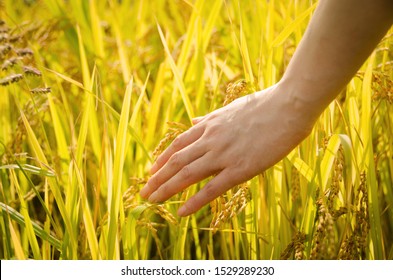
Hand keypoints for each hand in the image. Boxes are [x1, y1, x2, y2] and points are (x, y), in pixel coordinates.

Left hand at [140, 83, 314, 215]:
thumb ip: (210, 118)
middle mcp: (211, 139)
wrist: (289, 105)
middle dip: (157, 177)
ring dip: (167, 189)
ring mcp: (224, 154)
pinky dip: (194, 201)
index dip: (162, 159)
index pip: (177, 144)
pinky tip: (181, 213)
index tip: (151, 170)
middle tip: (144, 191)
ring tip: (152, 200)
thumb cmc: (264, 105)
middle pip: (176, 161)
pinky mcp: (241, 168)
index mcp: (210, 124)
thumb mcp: (231, 108)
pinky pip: (212, 188)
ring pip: (187, 174)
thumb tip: (193, 121)